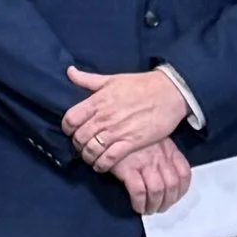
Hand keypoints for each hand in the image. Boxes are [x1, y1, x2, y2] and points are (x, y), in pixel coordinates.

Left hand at [64, 63, 189, 173]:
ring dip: (88, 157)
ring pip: (92, 150)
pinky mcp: (132, 142)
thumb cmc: (140, 85)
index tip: (71, 131)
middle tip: (81, 147)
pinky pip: (110, 158)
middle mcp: (104, 117)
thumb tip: (70, 71)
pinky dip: (102, 165)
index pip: (70, 119)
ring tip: (90, 158)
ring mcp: (118, 131)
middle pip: (79, 137)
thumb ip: (88, 79)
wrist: (169, 92)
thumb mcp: (111, 79)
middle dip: (77, 145)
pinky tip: (101, 166)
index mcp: (98, 101)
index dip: (67, 128)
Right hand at [117, 138, 193, 218]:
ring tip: (148, 210)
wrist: (106, 131)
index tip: (174, 197)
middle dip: (167, 202)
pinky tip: (137, 206)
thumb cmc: (128, 136)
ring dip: (154, 205)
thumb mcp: (152, 139)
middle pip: (172, 185)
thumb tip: (167, 175)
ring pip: (157, 191)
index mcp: (168, 149)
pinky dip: (140, 203)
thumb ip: (163, 154)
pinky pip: (139, 191)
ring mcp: (144, 162)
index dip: (181, 190)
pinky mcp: (127, 168)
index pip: (184, 173)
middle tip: (160, 208)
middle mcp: (159, 156)